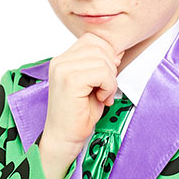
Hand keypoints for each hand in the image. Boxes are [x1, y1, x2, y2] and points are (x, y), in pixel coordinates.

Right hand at [38, 32, 124, 178]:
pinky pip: (102, 72)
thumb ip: (101, 65)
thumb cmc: (78, 116)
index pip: (93, 39)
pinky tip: (100, 98)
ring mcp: (63, 68)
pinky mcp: (70, 80)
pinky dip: (108, 86)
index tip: (107, 77)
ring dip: (110, 80)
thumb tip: (118, 50)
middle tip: (105, 89)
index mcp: (64, 59)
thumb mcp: (93, 85)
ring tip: (102, 95)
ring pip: (103, 59)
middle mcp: (60, 60)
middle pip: (100, 46)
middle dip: (110, 68)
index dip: (107, 55)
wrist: (63, 139)